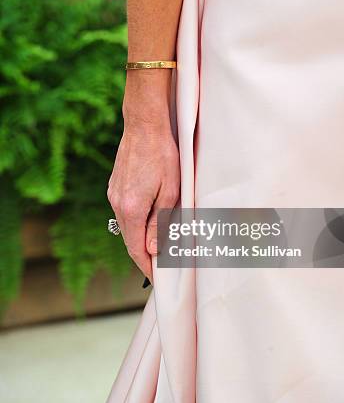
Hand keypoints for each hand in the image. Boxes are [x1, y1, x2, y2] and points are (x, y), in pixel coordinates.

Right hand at [107, 123, 179, 282]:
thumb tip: (153, 248)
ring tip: (158, 243)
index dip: (146, 266)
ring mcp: (114, 194)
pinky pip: (124, 211)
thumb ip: (160, 222)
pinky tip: (149, 219)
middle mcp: (117, 204)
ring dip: (140, 236)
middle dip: (144, 254)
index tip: (156, 277)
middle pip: (129, 239)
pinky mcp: (115, 185)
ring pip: (126, 225)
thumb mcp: (170, 191)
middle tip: (161, 264)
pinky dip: (136, 221)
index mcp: (131, 209)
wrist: (144, 125)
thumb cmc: (162, 155)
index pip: (136, 249)